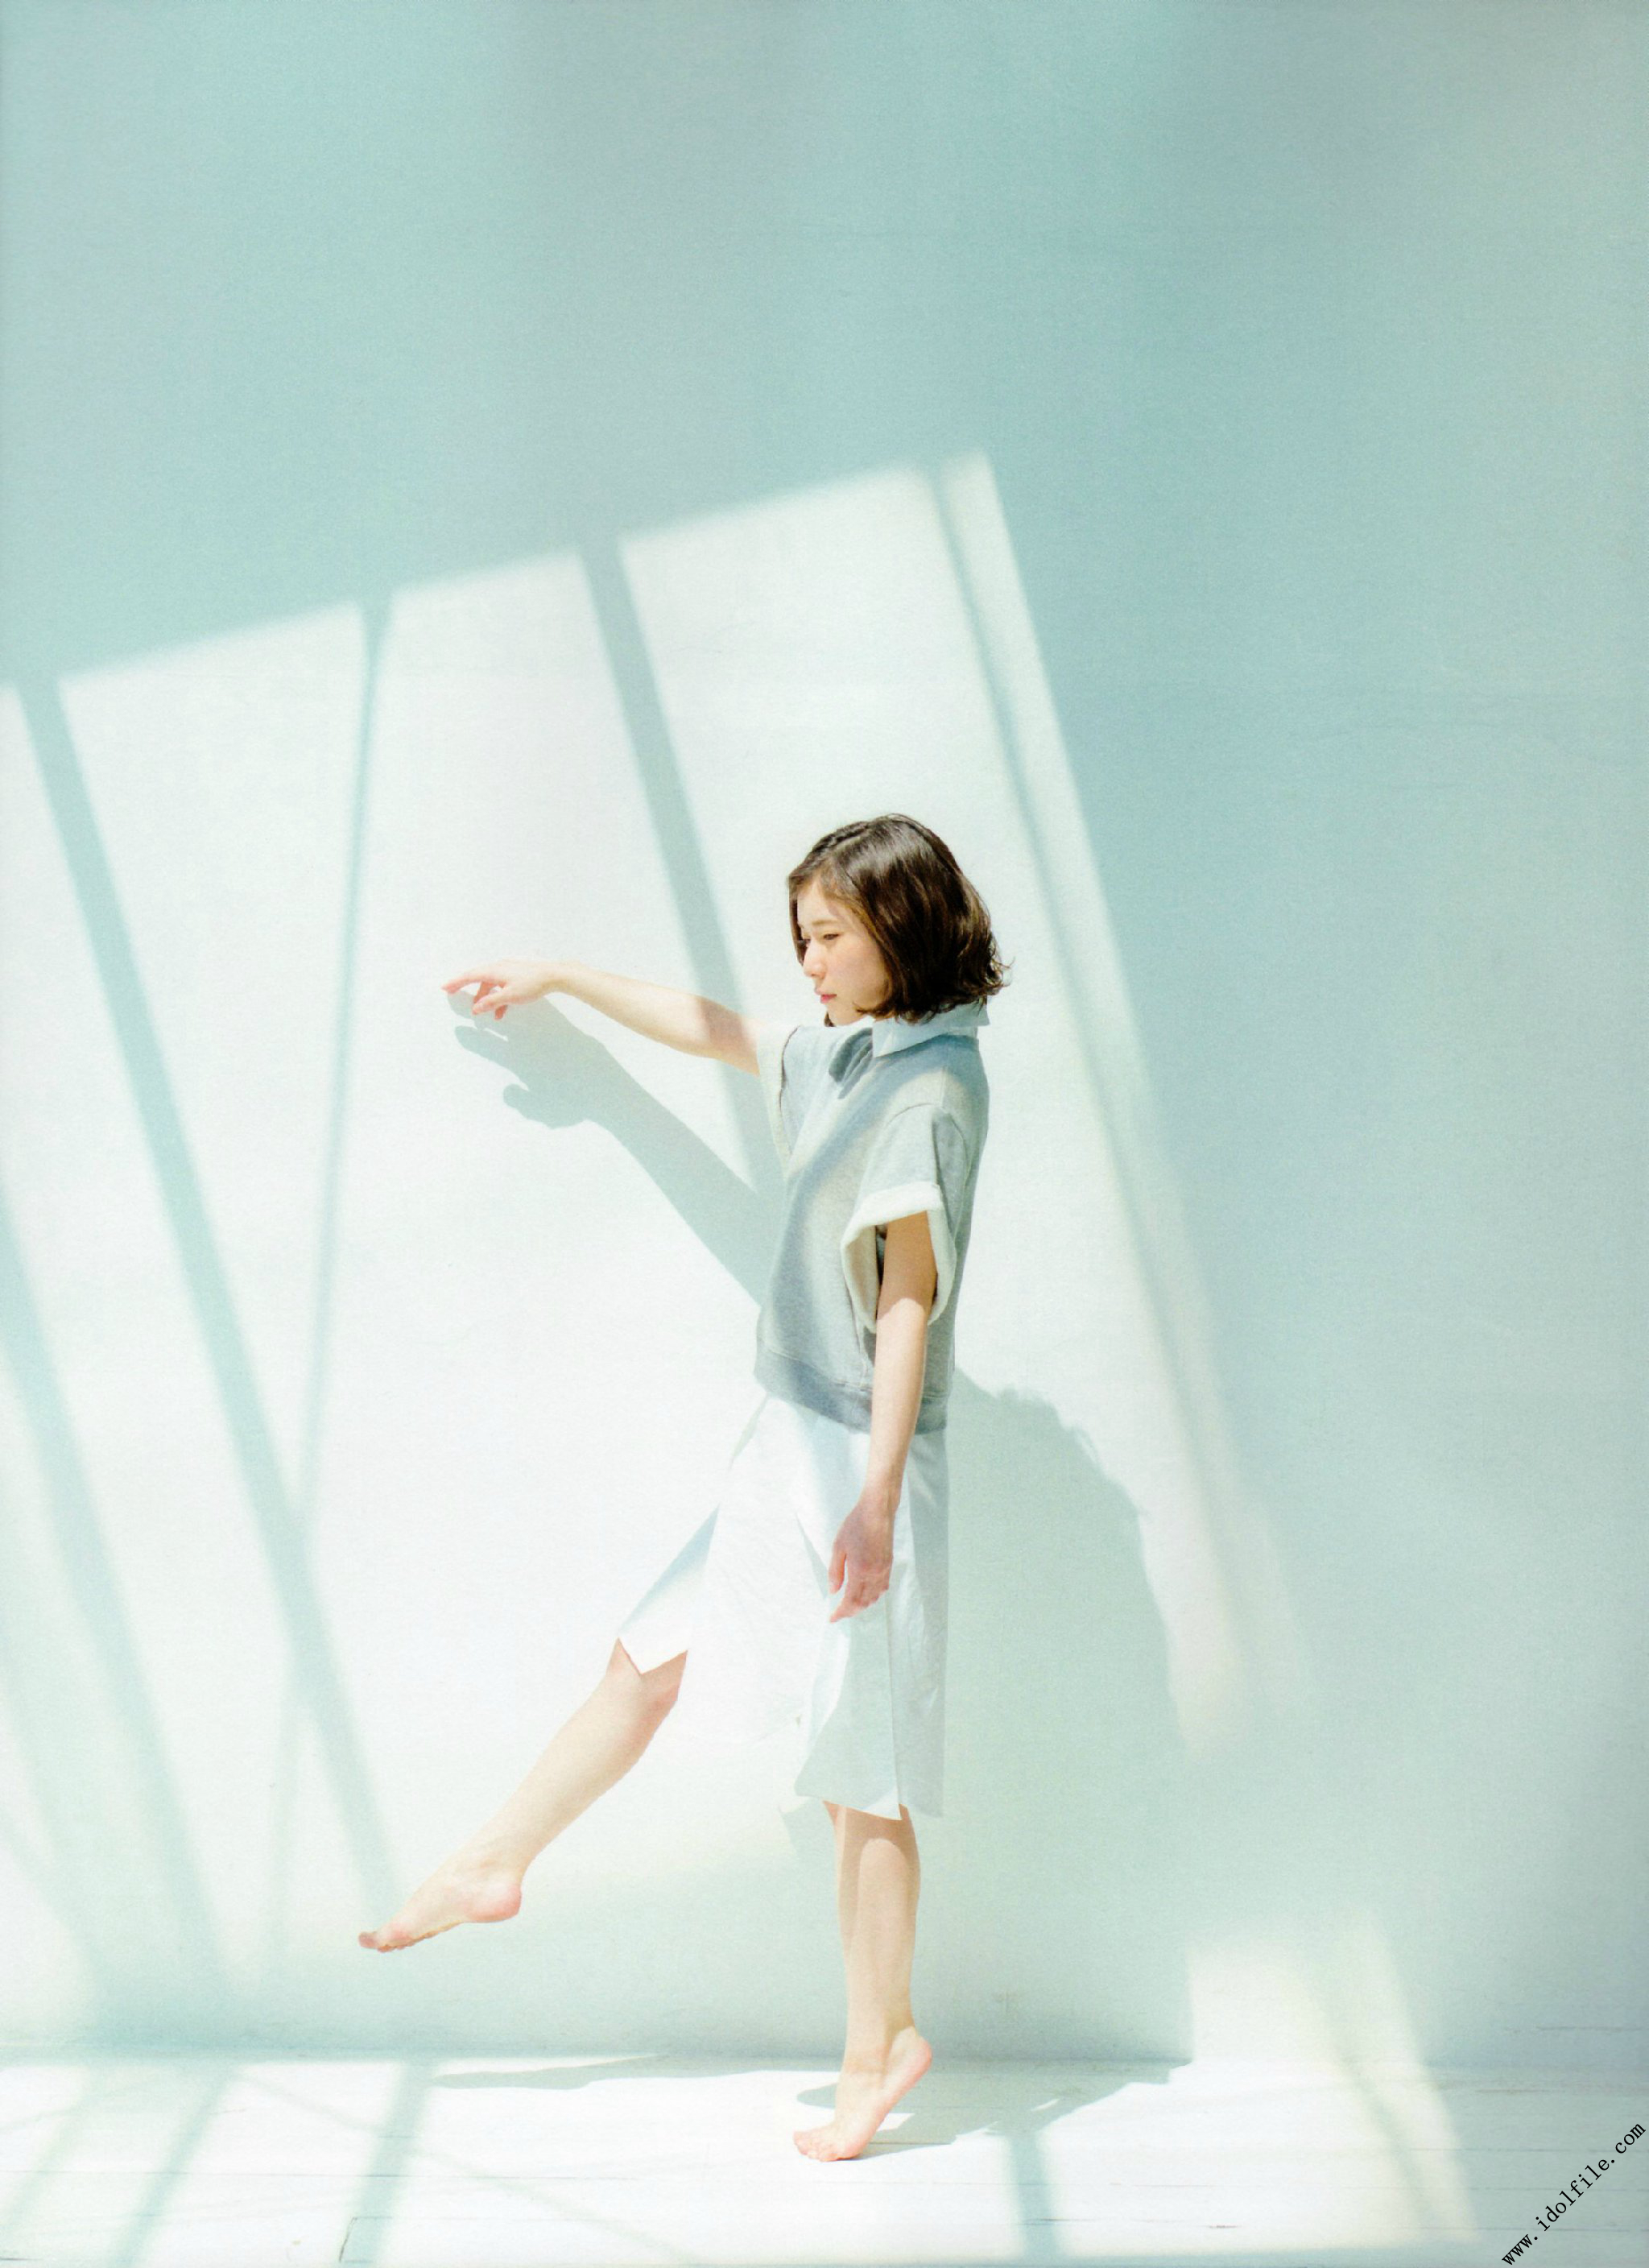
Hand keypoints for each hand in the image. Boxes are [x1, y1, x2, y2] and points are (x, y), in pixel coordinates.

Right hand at [442, 958, 559, 1019]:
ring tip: (484, 1012)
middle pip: (478, 979)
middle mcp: (499, 968)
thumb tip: (476, 1007)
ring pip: (491, 985)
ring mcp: (508, 971)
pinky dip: (498, 998)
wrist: (554, 975)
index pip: (470, 976)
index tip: (445, 987)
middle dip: (466, 988)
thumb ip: (491, 1002)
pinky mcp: (516, 975)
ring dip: (486, 998)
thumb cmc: (533, 983)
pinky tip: (501, 1011)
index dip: (456, 982)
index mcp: (494, 971)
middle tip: (453, 994)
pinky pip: (501, 986)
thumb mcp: (509, 996)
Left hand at [827, 1493, 896, 1621]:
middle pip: (864, 1603)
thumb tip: (833, 1591)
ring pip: (875, 1597)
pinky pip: (882, 1588)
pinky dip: (873, 1596)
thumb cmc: (855, 1525)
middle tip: (839, 1613)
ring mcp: (884, 1570)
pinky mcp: (889, 1564)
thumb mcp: (838, 1547)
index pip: (851, 1600)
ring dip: (862, 1605)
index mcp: (860, 1570)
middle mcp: (875, 1574)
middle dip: (851, 1611)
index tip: (832, 1618)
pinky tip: (865, 1593)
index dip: (841, 1612)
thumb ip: (835, 1571)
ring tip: (850, 1605)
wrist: (877, 1511)